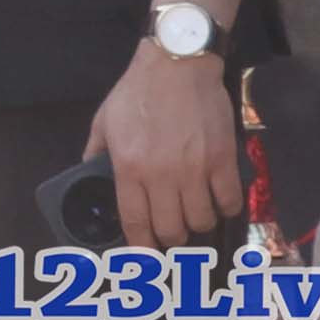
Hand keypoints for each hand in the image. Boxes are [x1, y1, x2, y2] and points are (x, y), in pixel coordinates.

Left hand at [87, 41, 239, 249]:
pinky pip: (230, 201)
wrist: (177, 62)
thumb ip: (95, 153)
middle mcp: (162, 175)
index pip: (136, 222)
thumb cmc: (138, 91)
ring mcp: (196, 168)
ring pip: (202, 220)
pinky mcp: (223, 158)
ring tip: (195, 213)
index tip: (145, 257)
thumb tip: (89, 175)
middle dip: (171, 237)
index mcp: (130, 168)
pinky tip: (220, 202)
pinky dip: (226, 208)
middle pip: (171, 229)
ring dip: (198, 223)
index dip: (141, 247)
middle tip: (172, 230)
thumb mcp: (104, 121)